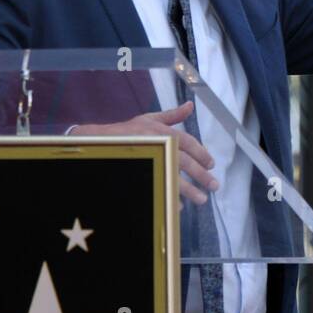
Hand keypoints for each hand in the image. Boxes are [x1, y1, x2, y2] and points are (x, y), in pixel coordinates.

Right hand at [71, 101, 216, 205]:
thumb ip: (172, 115)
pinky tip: (179, 206)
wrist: (99, 141)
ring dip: (189, 190)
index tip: (211, 165)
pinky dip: (169, 197)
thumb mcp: (149, 119)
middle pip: (184, 162)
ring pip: (174, 176)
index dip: (202, 154)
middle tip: (214, 186)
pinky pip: (159, 186)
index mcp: (162, 131)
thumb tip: (190, 106)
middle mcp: (158, 144)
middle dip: (201, 175)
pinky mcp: (142, 172)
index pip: (188, 143)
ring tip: (201, 199)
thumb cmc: (126, 130)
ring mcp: (150, 159)